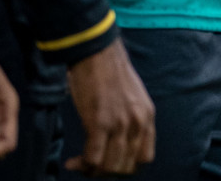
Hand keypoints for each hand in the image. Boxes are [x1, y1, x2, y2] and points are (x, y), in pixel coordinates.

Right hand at [64, 38, 155, 175]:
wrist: (97, 52)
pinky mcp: (100, 122)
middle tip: (90, 166)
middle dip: (107, 172)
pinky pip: (93, 158)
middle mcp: (138, 123)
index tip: (109, 163)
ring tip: (80, 164)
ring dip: (93, 171)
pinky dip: (82, 164)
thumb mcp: (132, 98)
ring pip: (110, 167)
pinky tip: (72, 161)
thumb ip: (130, 119)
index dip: (126, 167)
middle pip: (126, 167)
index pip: (144, 158)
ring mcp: (120, 124)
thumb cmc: (109, 73)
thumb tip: (118, 142)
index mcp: (148, 116)